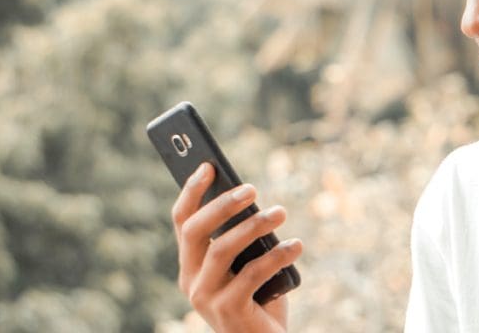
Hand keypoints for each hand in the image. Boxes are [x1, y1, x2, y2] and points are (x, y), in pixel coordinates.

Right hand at [172, 162, 302, 331]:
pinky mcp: (229, 311)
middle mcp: (191, 280)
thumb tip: (252, 199)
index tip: (208, 166)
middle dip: (222, 205)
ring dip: (254, 226)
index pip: (182, 222)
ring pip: (222, 250)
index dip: (192, 192)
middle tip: (252, 189)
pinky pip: (252, 275)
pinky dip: (276, 256)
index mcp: (191, 265)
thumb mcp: (248, 263)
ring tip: (281, 212)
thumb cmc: (260, 298)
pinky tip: (295, 245)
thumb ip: (244, 239)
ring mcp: (206, 298)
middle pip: (195, 232)